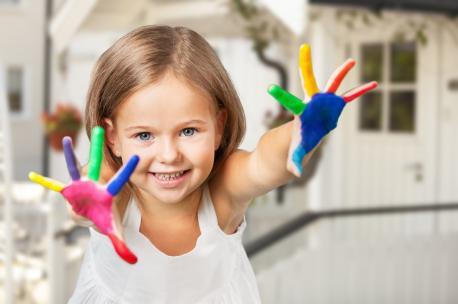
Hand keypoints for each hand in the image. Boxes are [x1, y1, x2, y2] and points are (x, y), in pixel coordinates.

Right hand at [29, 126, 138, 263]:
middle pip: (97, 165)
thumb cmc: (107, 217)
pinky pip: (54, 186)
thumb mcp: (114, 230)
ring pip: (75, 168)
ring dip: (70, 155)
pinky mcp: (68, 191)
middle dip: (98, 149)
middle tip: (101, 130)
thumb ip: (122, 244)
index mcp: (108, 192)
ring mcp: (80, 186)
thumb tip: (133, 261)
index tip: (138, 157)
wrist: (96, 214)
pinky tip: (32, 176)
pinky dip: (44, 182)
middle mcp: (94, 184)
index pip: (120, 180)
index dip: (128, 170)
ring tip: (66, 140)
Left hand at [268, 44, 377, 176]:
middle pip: (309, 82)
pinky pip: (350, 98)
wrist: (298, 146)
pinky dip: (360, 92)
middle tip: (304, 47)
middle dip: (306, 65)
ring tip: (351, 60)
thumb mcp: (294, 156)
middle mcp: (311, 105)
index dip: (282, 96)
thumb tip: (295, 173)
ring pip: (332, 85)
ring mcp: (324, 104)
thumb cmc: (291, 149)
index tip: (270, 87)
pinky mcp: (334, 107)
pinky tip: (373, 83)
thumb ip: (295, 162)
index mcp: (300, 115)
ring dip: (341, 73)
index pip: (290, 103)